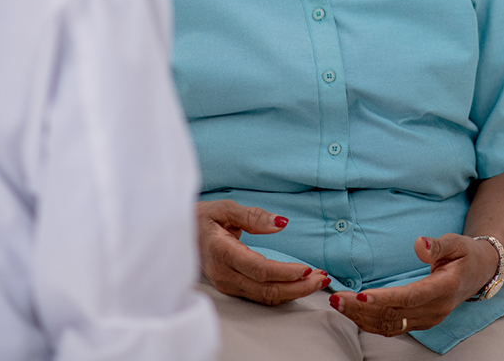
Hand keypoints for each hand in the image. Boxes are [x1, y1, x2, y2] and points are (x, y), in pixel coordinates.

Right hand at [197, 200, 330, 304]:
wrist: (180, 235)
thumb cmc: (204, 218)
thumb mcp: (226, 208)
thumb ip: (253, 216)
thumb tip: (281, 223)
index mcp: (222, 252)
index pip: (258, 269)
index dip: (284, 272)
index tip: (307, 268)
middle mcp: (224, 274)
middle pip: (266, 288)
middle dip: (298, 287)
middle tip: (322, 279)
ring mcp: (227, 284)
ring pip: (265, 296)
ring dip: (294, 292)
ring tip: (318, 281)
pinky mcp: (232, 288)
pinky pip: (260, 296)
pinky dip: (283, 292)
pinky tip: (299, 284)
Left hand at [328, 233, 499, 335]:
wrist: (480, 272)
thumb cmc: (466, 254)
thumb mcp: (457, 242)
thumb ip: (438, 245)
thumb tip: (419, 244)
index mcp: (444, 289)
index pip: (410, 297)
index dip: (384, 298)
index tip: (361, 294)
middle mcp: (435, 310)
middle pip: (394, 315)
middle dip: (362, 308)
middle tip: (337, 298)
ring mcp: (428, 319)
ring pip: (390, 325)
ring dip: (362, 317)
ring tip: (338, 304)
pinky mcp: (420, 321)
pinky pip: (392, 327)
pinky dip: (370, 322)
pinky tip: (353, 312)